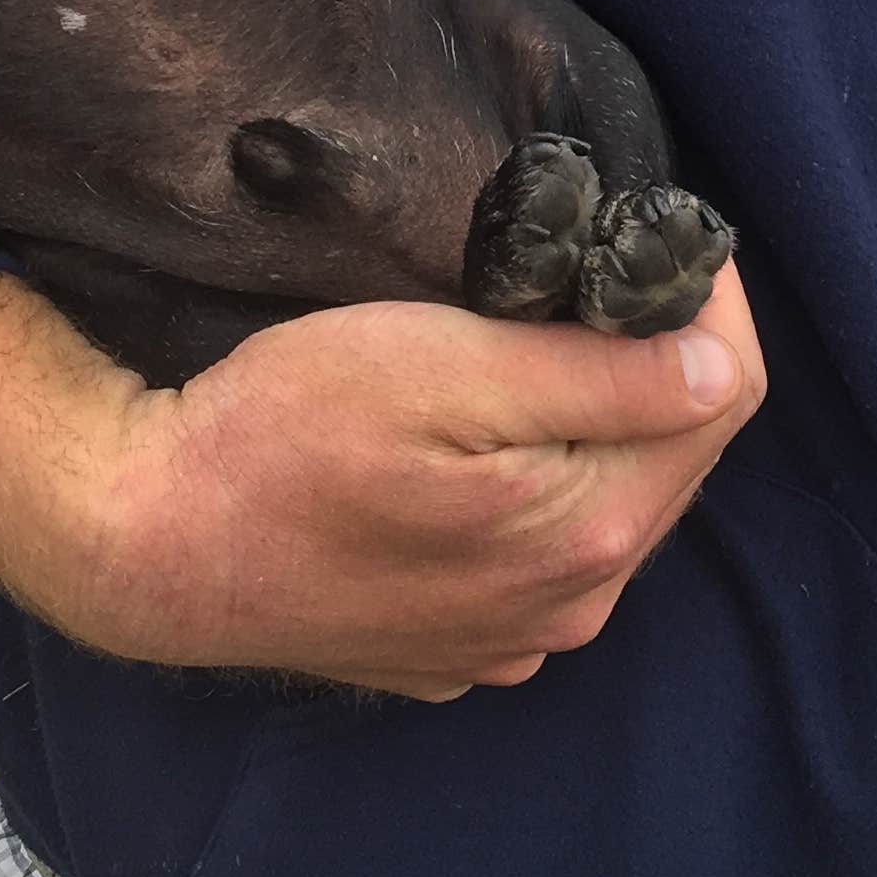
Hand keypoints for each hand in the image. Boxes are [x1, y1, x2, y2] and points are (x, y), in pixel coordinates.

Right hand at [0, 264, 764, 697]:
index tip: (654, 230)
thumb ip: (602, 376)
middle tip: (586, 269)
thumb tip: (719, 361)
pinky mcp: (457, 646)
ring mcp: (513, 638)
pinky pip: (543, 551)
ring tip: (530, 340)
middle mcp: (569, 605)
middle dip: (655, 355)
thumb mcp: (447, 368)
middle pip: (675, 452)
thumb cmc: (285, 432)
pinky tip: (476, 438)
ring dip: (597, 420)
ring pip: (611, 502)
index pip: (725, 394)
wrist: (151, 541)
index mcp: (587, 531)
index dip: (704, 297)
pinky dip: (540, 483)